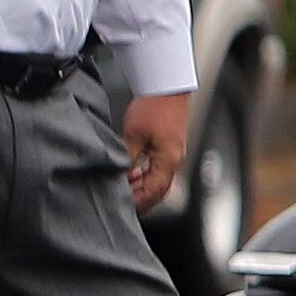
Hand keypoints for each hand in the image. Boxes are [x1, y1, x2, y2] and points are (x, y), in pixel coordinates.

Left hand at [123, 91, 191, 212]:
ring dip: (141, 186)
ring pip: (158, 179)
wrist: (166, 87)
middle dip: (140, 197)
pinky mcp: (169, 145)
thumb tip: (122, 177)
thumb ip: (127, 159)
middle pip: (158, 188)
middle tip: (122, 203)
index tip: (125, 208)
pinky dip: (144, 174)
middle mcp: (174, 159)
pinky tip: (131, 173)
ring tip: (123, 189)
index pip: (154, 191)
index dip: (140, 202)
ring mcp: (173, 153)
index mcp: (168, 159)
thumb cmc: (153, 107)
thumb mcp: (133, 135)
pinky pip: (158, 167)